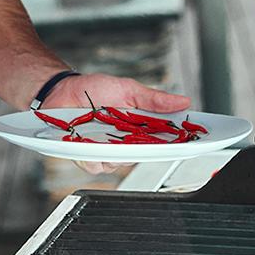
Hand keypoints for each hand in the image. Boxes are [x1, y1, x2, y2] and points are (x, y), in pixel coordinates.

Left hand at [43, 73, 191, 175]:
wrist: (62, 90)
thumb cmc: (94, 90)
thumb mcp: (128, 89)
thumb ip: (153, 100)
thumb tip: (183, 101)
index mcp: (139, 128)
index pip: (164, 141)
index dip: (179, 144)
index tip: (193, 142)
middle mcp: (125, 143)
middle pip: (144, 156)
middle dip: (145, 148)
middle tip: (139, 134)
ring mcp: (106, 151)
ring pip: (119, 164)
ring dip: (115, 150)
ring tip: (105, 131)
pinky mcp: (86, 156)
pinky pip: (95, 165)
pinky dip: (93, 154)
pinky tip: (87, 141)